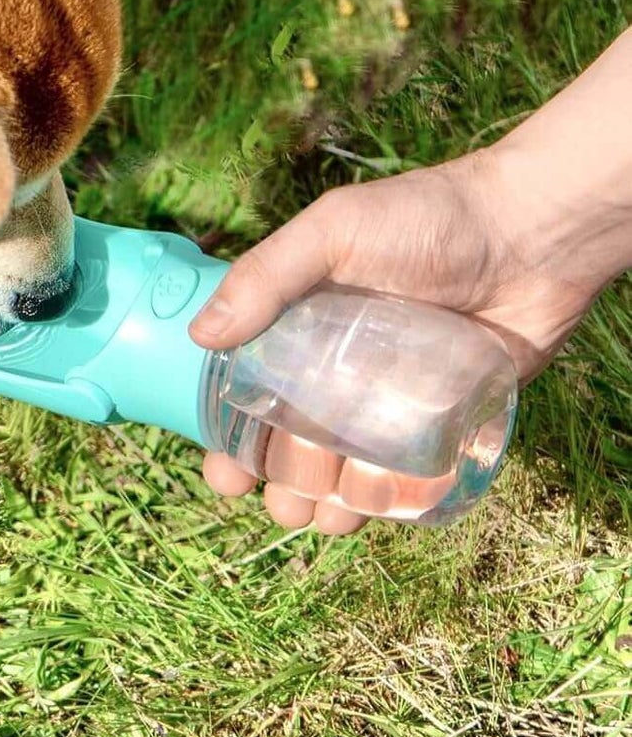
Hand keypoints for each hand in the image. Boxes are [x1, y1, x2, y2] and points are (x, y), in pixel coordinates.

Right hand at [188, 148, 607, 533]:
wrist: (535, 233)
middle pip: (292, 444)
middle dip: (279, 485)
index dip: (228, 439)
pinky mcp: (444, 420)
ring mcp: (390, 400)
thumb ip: (266, 276)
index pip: (246, 395)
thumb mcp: (334, 232)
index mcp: (297, 328)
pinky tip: (379, 510)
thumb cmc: (426, 219)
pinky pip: (410, 475)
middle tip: (283, 504)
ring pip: (346, 469)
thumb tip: (200, 336)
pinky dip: (390, 501)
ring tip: (325, 517)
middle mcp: (336, 370)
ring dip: (327, 503)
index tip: (224, 475)